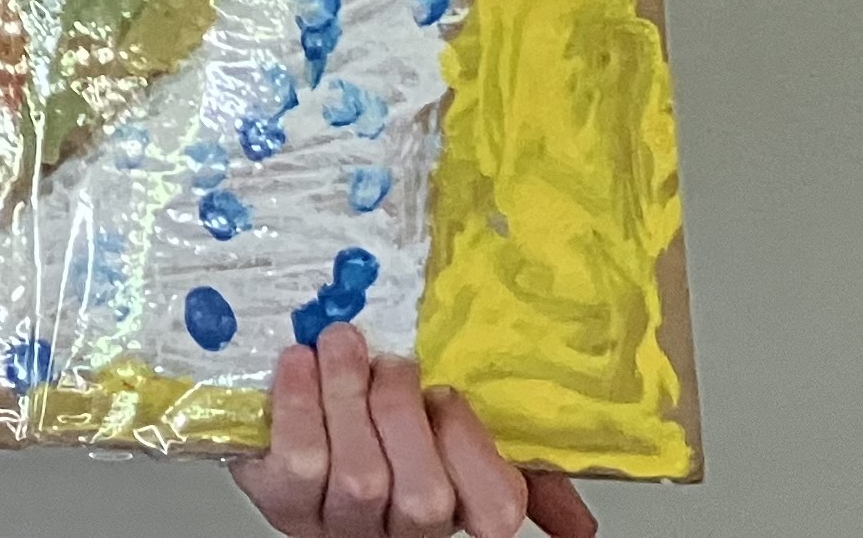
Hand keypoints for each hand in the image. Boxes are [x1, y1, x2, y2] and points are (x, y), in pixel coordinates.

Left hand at [229, 328, 596, 537]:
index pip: (495, 511)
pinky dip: (298, 405)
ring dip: (350, 397)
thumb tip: (582, 526)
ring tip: (342, 344)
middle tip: (392, 362)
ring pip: (359, 479)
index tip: (446, 394)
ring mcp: (337, 524)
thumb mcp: (452, 438)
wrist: (287, 430)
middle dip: (405, 416)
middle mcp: (398, 532)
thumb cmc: (378, 425)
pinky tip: (299, 361)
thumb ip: (513, 460)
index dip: (473, 449)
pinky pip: (297, 465)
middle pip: (425, 499)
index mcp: (451, 508)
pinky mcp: (280, 502)